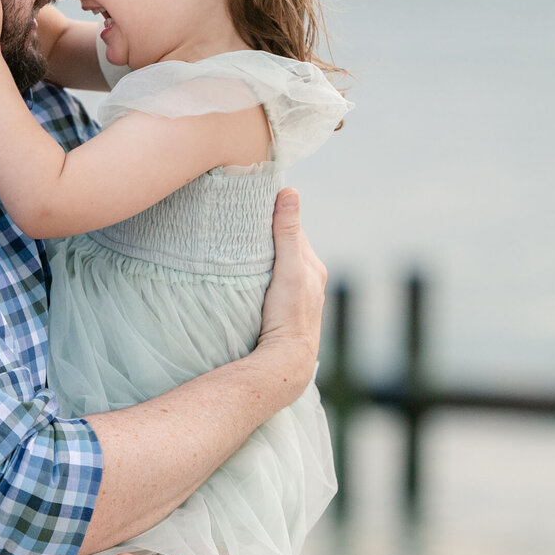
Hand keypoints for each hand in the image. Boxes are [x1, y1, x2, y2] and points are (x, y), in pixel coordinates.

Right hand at [255, 187, 326, 397]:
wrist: (286, 363)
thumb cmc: (289, 316)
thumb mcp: (287, 270)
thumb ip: (286, 233)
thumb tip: (289, 192)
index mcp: (313, 266)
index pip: (293, 229)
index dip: (275, 214)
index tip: (253, 202)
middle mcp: (309, 280)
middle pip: (286, 247)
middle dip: (268, 234)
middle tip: (240, 220)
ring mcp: (298, 297)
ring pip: (280, 266)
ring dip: (264, 256)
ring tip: (240, 246)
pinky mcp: (285, 312)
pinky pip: (274, 283)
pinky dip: (263, 275)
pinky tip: (248, 277)